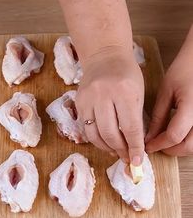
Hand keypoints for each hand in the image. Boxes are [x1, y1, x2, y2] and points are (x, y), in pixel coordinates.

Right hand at [75, 46, 144, 163]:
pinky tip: (105, 142)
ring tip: (116, 152)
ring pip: (95, 134)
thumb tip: (136, 148)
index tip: (137, 161)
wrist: (105, 56)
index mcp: (124, 91)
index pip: (130, 127)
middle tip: (127, 157)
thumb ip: (137, 120)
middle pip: (110, 133)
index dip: (134, 147)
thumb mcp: (138, 93)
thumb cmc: (127, 75)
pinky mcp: (78, 102)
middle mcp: (103, 94)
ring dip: (107, 148)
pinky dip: (96, 139)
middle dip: (120, 150)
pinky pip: (85, 128)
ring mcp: (88, 98)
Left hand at [146, 25, 192, 155]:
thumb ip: (158, 116)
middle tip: (156, 145)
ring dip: (181, 147)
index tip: (148, 146)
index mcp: (192, 106)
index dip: (159, 144)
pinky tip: (178, 134)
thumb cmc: (185, 69)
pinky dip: (188, 140)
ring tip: (166, 140)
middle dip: (170, 150)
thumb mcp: (166, 91)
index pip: (174, 135)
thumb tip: (149, 137)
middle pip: (188, 146)